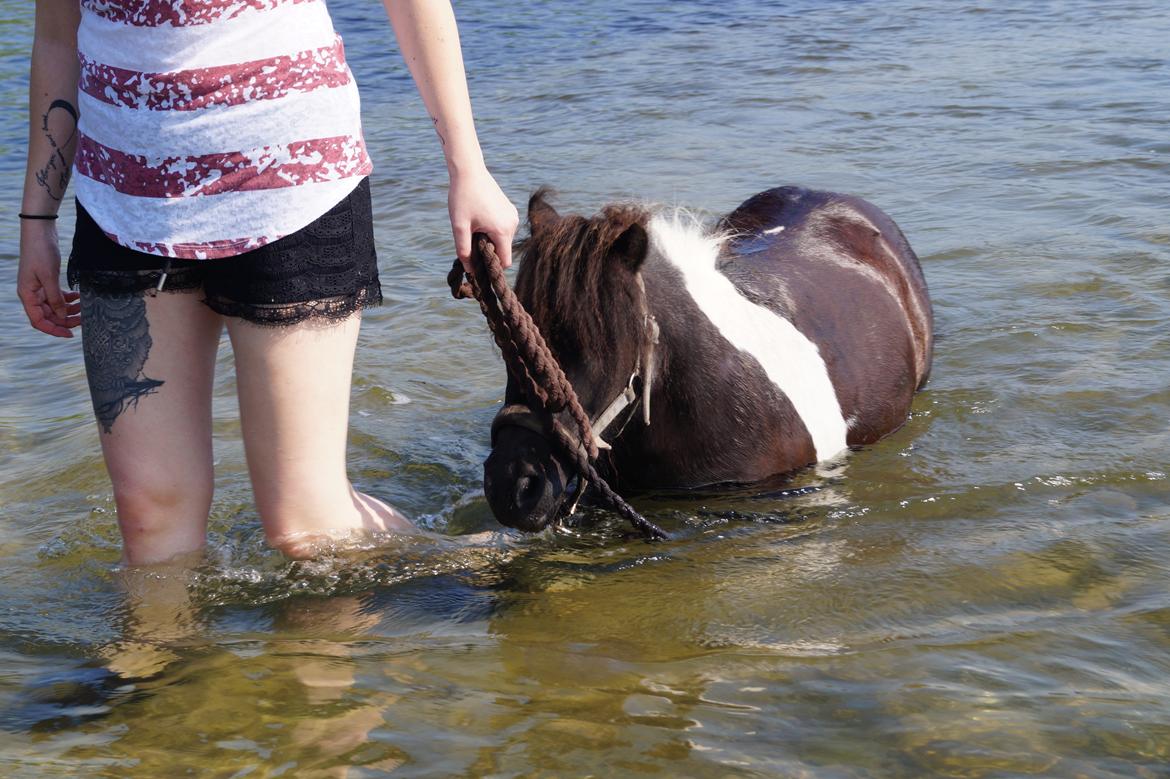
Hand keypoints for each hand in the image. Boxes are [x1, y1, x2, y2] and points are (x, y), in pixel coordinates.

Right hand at [17, 219, 80, 337]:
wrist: (40, 231)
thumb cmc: (40, 252)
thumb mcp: (49, 276)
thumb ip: (55, 298)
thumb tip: (62, 315)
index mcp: (27, 295)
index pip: (39, 321)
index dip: (54, 330)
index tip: (71, 334)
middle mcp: (31, 294)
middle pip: (48, 316)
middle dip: (66, 320)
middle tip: (84, 320)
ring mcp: (39, 287)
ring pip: (54, 306)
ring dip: (69, 310)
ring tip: (85, 308)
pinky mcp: (47, 280)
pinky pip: (57, 296)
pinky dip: (68, 299)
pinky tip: (79, 297)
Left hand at [447, 164, 518, 271]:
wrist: (469, 171)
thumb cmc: (462, 197)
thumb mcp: (459, 226)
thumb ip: (464, 251)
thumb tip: (469, 271)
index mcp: (503, 230)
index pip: (505, 261)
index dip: (491, 266)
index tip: (477, 261)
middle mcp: (513, 224)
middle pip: (504, 251)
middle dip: (489, 251)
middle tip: (471, 239)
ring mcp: (513, 215)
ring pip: (503, 240)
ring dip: (490, 240)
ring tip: (475, 226)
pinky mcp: (510, 209)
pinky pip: (504, 228)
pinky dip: (493, 230)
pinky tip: (480, 219)